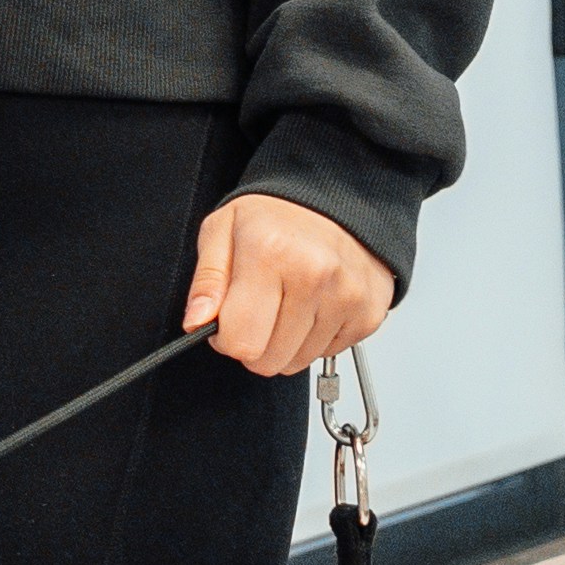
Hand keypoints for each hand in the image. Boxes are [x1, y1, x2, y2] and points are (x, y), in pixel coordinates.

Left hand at [182, 193, 392, 379]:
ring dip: (286, 342)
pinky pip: (326, 354)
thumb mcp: (222, 231)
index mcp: (271, 253)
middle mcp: (314, 275)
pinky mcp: (368, 313)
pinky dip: (315, 338)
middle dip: (255, 343)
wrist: (336, 201)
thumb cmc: (276, 217)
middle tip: (260, 308)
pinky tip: (313, 305)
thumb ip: (206, 281)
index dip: (226, 338)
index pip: (240, 342)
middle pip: (268, 361)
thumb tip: (197, 323)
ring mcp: (346, 296)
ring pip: (297, 363)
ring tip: (288, 302)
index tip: (230, 318)